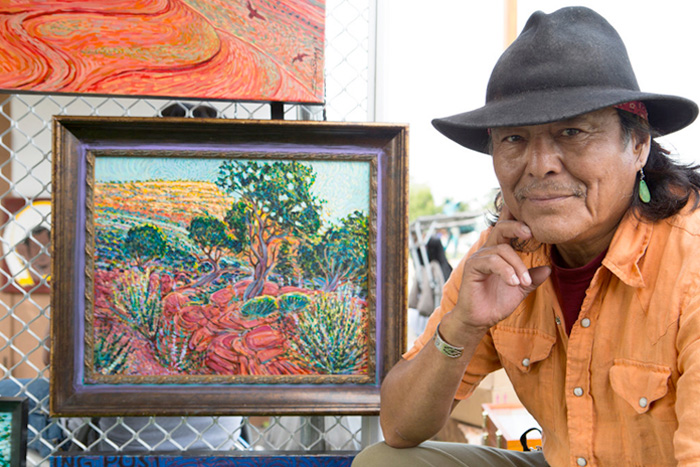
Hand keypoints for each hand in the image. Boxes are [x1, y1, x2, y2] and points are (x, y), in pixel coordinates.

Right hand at [451, 205, 550, 330]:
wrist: (481, 319)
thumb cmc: (497, 302)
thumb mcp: (520, 289)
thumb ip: (532, 278)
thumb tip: (548, 268)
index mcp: (499, 252)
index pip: (507, 230)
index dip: (517, 219)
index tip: (532, 221)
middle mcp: (488, 251)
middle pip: (501, 228)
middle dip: (516, 227)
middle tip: (531, 234)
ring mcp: (479, 258)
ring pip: (502, 250)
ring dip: (517, 266)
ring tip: (524, 283)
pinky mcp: (472, 267)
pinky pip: (492, 261)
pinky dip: (505, 271)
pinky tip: (513, 283)